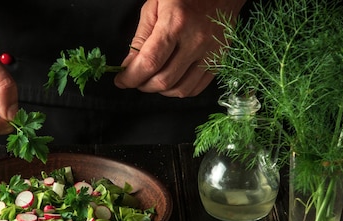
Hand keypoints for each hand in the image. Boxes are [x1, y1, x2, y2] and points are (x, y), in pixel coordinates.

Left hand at [114, 0, 245, 97]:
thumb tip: (129, 65)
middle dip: (142, 85)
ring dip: (160, 90)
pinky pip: (197, 88)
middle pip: (164, 80)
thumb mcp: (154, 5)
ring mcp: (211, 51)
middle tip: (135, 78)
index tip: (122, 80)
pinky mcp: (220, 59)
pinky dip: (179, 90)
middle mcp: (196, 39)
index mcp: (176, 22)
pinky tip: (171, 80)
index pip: (149, 62)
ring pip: (180, 89)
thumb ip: (140, 38)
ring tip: (152, 79)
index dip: (131, 77)